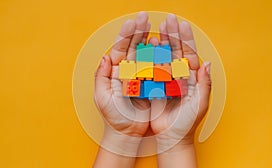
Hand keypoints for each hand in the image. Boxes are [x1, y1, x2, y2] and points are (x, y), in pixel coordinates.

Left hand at [94, 12, 150, 155]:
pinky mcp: (150, 84)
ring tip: (153, 26)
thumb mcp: (102, 98)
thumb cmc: (113, 117)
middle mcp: (127, 72)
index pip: (120, 49)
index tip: (132, 22)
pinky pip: (155, 68)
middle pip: (132, 47)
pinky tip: (161, 45)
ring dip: (148, 40)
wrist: (127, 133)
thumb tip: (104, 57)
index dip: (125, 35)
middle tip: (144, 17)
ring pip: (145, 54)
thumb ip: (101, 77)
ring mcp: (140, 76)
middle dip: (138, 31)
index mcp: (114, 72)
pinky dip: (158, 56)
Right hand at [150, 14, 211, 151]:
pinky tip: (148, 45)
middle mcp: (179, 76)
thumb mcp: (200, 103)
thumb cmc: (188, 122)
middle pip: (176, 51)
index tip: (182, 25)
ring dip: (161, 42)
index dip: (186, 39)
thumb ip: (205, 83)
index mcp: (192, 78)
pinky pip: (152, 69)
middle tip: (169, 20)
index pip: (189, 54)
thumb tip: (206, 63)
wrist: (172, 136)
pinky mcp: (155, 85)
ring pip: (164, 57)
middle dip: (173, 35)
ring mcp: (166, 79)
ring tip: (159, 27)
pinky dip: (150, 56)